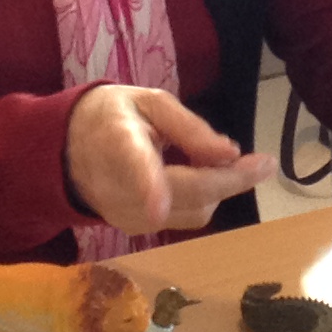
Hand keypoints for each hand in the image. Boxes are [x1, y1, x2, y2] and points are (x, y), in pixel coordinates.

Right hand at [66, 85, 273, 233]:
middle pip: (184, 195)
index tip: (157, 209)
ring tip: (218, 159)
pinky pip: (184, 218)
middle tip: (264, 163)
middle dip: (230, 181)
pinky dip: (202, 199)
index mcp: (117, 143)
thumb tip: (229, 154)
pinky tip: (198, 175)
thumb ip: (189, 127)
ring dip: (218, 189)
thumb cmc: (114, 116)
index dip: (148, 187)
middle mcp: (117, 187)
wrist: (68, 148)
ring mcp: (123, 214)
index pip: (134, 165)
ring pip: (192, 212)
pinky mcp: (132, 229)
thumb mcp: (150, 102)